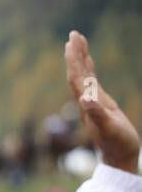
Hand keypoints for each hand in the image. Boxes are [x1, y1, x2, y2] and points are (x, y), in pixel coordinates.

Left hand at [66, 31, 139, 172]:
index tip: (71, 43)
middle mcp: (86, 102)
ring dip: (80, 58)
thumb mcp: (109, 129)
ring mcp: (92, 102)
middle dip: (75, 54)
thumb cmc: (118, 144)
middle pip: (77, 73)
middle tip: (74, 34)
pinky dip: (89, 69)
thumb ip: (97, 115)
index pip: (76, 77)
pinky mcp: (100, 104)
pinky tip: (89, 62)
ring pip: (83, 75)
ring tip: (78, 40)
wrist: (120, 156)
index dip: (74, 60)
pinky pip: (92, 81)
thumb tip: (84, 99)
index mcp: (87, 104)